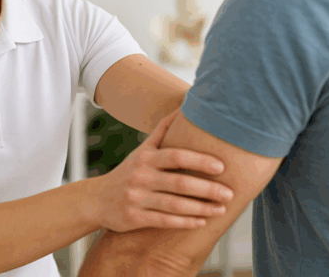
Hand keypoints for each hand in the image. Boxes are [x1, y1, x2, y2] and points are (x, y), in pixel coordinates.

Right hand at [89, 109, 233, 232]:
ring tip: (222, 208)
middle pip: (179, 182)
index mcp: (145, 157)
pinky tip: (202, 221)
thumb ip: (163, 131)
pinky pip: (165, 221)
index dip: (200, 161)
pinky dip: (186, 222)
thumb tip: (184, 107)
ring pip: (175, 205)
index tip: (221, 166)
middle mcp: (140, 176)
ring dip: (202, 208)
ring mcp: (137, 198)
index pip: (176, 156)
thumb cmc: (129, 171)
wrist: (98, 199)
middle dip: (207, 189)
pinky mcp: (135, 218)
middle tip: (230, 193)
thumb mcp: (143, 149)